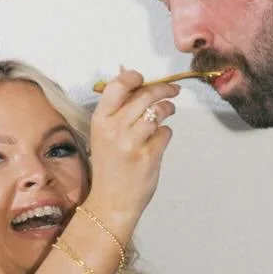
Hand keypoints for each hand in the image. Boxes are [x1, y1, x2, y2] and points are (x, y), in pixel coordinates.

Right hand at [87, 69, 178, 230]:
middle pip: (144, 96)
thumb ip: (116, 105)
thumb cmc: (109, 166)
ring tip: (169, 111)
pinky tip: (159, 139)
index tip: (144, 78)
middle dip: (163, 89)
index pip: (117, 86)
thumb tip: (126, 71)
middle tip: (172, 90)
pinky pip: (165, 133)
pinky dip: (166, 134)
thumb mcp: (103, 133)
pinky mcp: (149, 156)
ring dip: (167, 109)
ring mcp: (132, 143)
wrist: (111, 202)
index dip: (134, 77)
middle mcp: (114, 129)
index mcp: (100, 120)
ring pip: (158, 112)